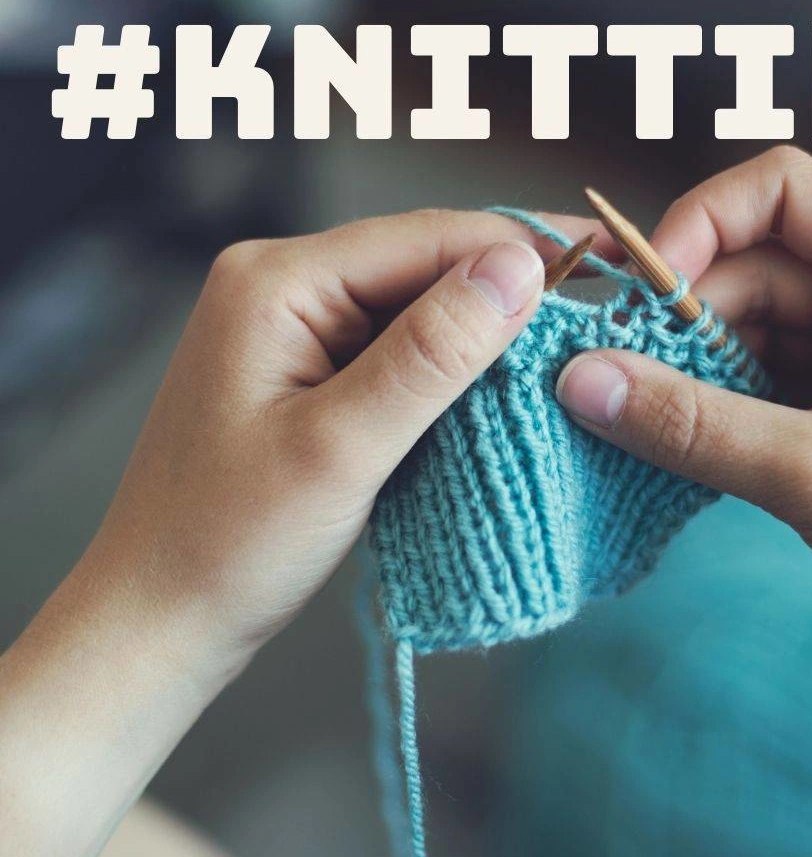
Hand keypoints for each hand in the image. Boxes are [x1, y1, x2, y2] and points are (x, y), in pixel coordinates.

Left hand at [0, 207, 605, 856]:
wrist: (157, 619)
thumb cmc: (227, 544)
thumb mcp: (341, 448)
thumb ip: (430, 352)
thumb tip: (519, 267)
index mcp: (277, 280)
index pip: (426, 237)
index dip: (523, 248)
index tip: (609, 264)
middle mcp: (283, 284)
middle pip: (424, 264)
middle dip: (510, 288)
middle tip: (603, 311)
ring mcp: (294, 327)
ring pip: (417, 307)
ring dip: (485, 331)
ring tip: (568, 347)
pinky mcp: (308, 370)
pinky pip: (396, 348)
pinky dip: (450, 367)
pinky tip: (500, 384)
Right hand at [556, 147, 811, 698]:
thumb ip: (688, 422)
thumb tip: (582, 380)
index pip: (780, 189)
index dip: (697, 224)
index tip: (640, 294)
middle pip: (755, 262)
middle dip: (684, 317)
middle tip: (617, 374)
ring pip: (753, 323)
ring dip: (696, 366)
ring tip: (645, 416)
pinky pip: (765, 373)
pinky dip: (720, 400)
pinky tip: (682, 436)